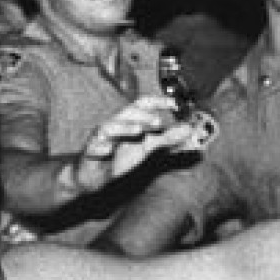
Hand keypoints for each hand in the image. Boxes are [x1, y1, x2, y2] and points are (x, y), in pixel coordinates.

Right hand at [73, 96, 193, 192]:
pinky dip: (101, 146)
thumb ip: (167, 139)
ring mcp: (100, 138)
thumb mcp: (147, 148)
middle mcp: (114, 125)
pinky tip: (108, 150)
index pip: (143, 105)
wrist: (92, 177)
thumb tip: (189, 129)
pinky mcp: (89, 152)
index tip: (174, 102)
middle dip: (142, 115)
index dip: (157, 101)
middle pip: (126, 112)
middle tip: (157, 121)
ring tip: (138, 131)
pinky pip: (93, 147)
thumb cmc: (119, 158)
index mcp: (128, 121)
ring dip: (124, 128)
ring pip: (108, 127)